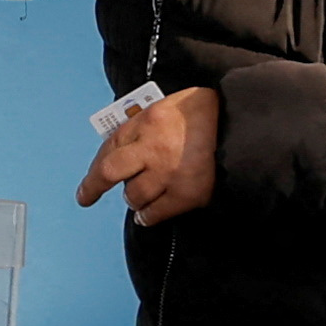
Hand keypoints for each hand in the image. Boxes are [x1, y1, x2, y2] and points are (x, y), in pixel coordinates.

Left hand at [76, 86, 221, 225]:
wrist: (242, 126)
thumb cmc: (203, 116)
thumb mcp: (166, 109)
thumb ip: (141, 130)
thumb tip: (115, 155)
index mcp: (148, 121)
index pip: (109, 147)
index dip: (93, 169)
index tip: (83, 186)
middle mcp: (154, 147)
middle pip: (110, 173)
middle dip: (94, 187)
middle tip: (86, 196)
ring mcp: (170, 172)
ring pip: (134, 196)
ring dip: (134, 198)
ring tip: (142, 194)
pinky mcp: (187, 193)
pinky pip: (155, 213)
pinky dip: (148, 216)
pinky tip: (148, 214)